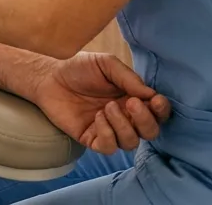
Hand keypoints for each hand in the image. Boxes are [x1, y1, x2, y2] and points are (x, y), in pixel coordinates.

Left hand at [31, 52, 171, 155]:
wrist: (50, 76)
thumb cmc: (79, 68)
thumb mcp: (106, 64)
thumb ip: (129, 78)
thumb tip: (151, 95)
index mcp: (133, 98)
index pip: (157, 112)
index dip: (162, 110)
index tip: (155, 100)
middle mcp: (125, 116)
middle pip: (150, 132)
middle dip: (145, 120)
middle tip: (130, 103)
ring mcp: (109, 129)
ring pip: (131, 142)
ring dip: (124, 126)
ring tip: (107, 106)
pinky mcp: (92, 139)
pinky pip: (109, 147)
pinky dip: (107, 133)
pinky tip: (98, 117)